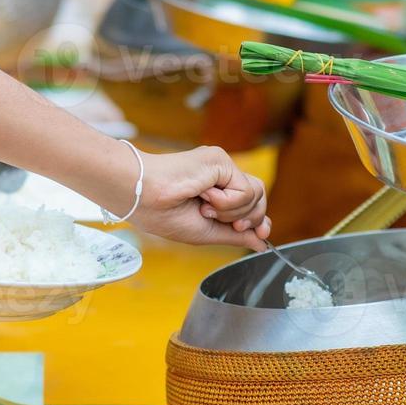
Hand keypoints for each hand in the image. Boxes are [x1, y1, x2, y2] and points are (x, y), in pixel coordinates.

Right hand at [127, 145, 271, 248]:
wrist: (144, 198)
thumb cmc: (164, 214)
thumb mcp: (207, 233)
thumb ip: (236, 236)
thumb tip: (261, 243)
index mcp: (216, 192)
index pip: (251, 203)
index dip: (259, 219)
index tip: (261, 233)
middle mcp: (222, 177)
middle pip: (259, 198)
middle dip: (248, 218)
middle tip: (220, 221)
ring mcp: (222, 167)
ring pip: (256, 195)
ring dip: (232, 212)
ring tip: (205, 207)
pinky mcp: (221, 160)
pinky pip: (245, 191)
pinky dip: (227, 203)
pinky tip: (204, 196)